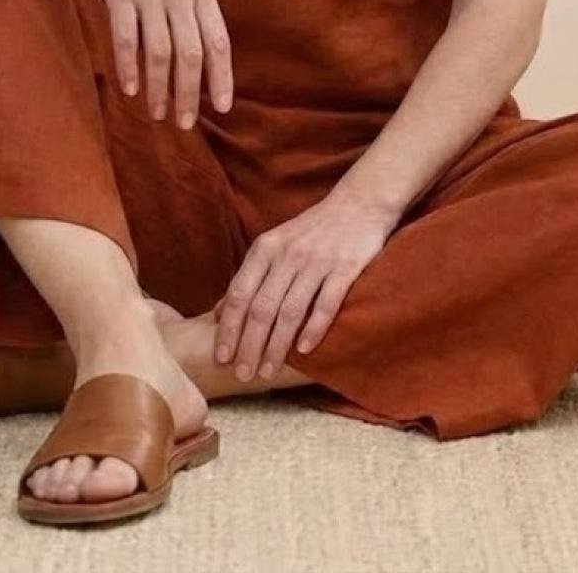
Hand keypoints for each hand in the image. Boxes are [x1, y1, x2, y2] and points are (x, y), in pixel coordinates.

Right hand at [77, 0, 233, 127]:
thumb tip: (202, 46)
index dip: (221, 77)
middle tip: (184, 123)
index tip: (223, 108)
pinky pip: (126, 38)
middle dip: (189, 95)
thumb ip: (193, 0)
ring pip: (160, 53)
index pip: (218, 41)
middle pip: (191, 55)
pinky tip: (131, 89)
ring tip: (156, 113)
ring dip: (159, 89)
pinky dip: (129, 67)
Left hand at [212, 192, 398, 380]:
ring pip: (290, 311)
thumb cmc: (311, 230)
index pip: (240, 294)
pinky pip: (326, 303)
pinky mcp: (345, 267)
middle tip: (243, 374)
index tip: (221, 357)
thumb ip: (249, 277)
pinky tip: (304, 351)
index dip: (228, 328)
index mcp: (266, 248)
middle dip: (250, 345)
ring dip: (277, 346)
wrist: (358, 203)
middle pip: (262, 308)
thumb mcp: (274, 245)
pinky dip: (314, 328)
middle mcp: (288, 255)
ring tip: (267, 372)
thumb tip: (218, 313)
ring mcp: (317, 261)